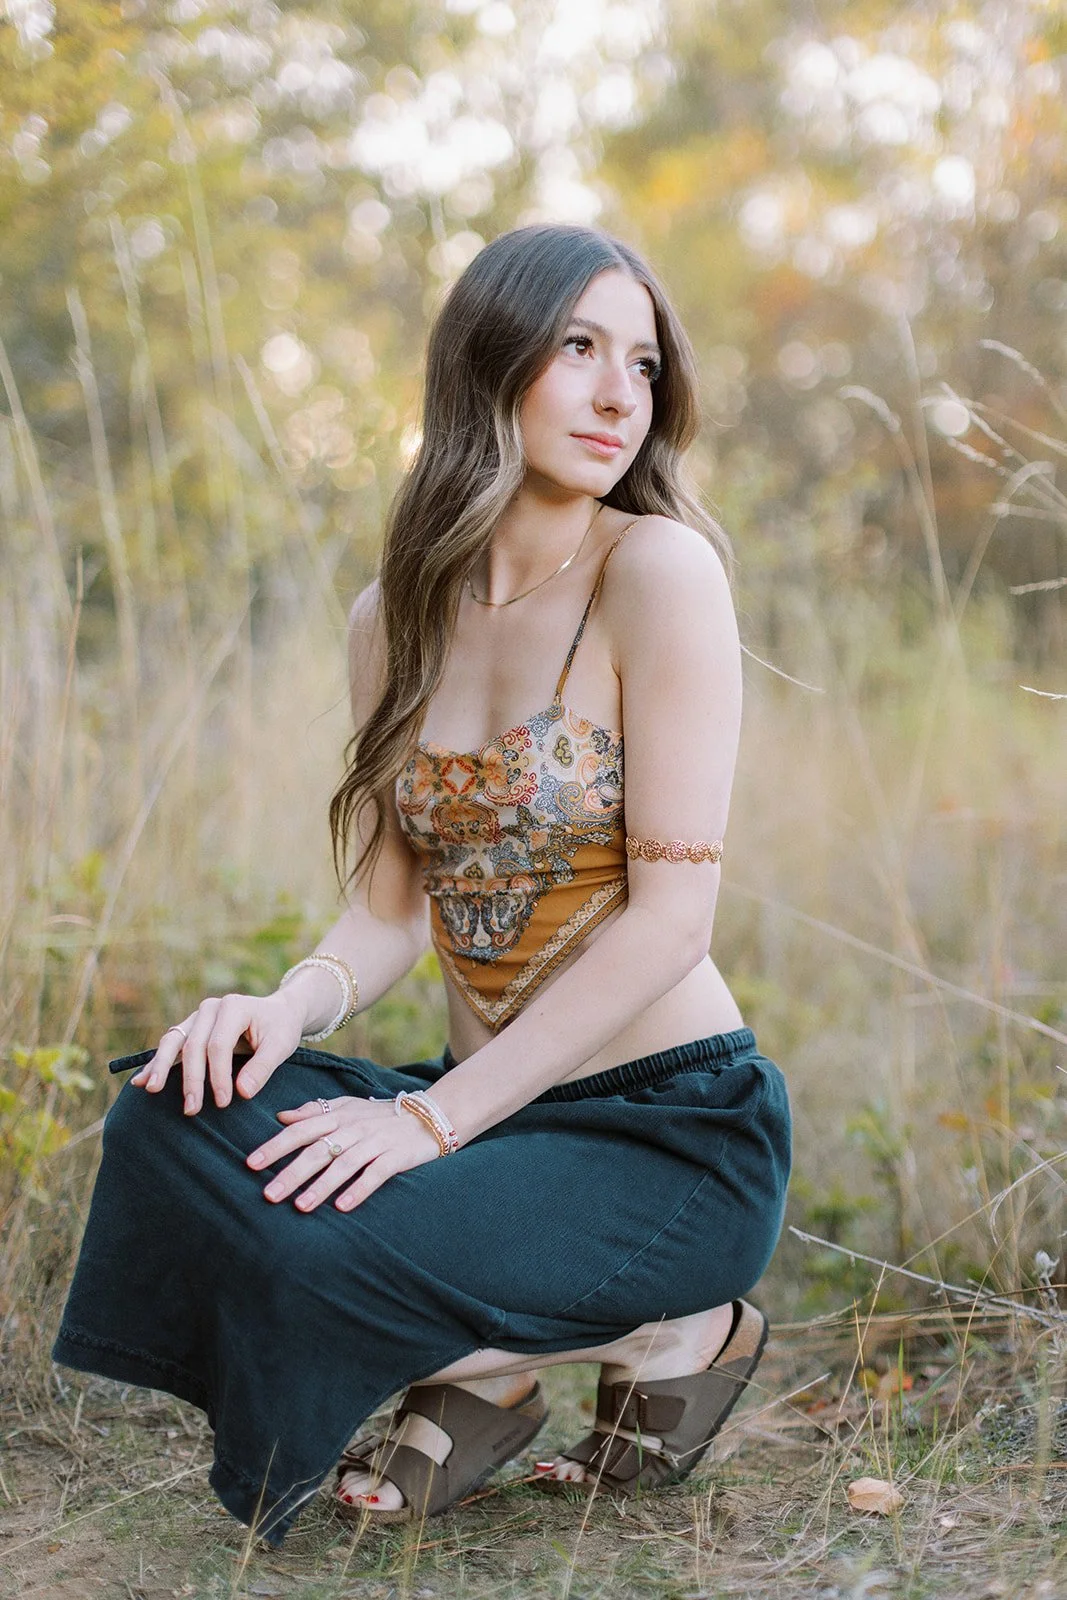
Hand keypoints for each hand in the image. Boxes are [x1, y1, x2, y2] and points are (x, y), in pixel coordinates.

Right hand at [131, 990, 306, 1113]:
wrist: (278, 1012)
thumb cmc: (280, 1028)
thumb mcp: (281, 1045)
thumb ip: (263, 1067)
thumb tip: (242, 1092)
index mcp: (233, 1007)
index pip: (219, 1045)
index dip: (219, 1075)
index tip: (223, 1102)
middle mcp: (210, 1008)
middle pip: (193, 1045)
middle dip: (191, 1079)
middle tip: (191, 1109)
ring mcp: (197, 1017)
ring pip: (174, 1041)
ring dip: (162, 1068)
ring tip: (151, 1089)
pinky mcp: (191, 1029)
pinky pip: (170, 1045)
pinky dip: (156, 1064)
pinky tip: (141, 1081)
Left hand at [246, 1094, 442, 1209]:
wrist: (430, 1115)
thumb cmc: (380, 1115)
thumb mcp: (348, 1106)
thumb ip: (314, 1110)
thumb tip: (281, 1117)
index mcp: (338, 1115)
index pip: (301, 1129)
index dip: (276, 1146)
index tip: (251, 1163)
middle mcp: (354, 1128)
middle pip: (318, 1150)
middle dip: (292, 1173)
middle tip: (269, 1194)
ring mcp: (376, 1142)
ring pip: (343, 1164)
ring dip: (321, 1186)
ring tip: (301, 1206)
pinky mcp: (396, 1157)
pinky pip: (375, 1174)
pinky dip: (359, 1190)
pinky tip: (342, 1207)